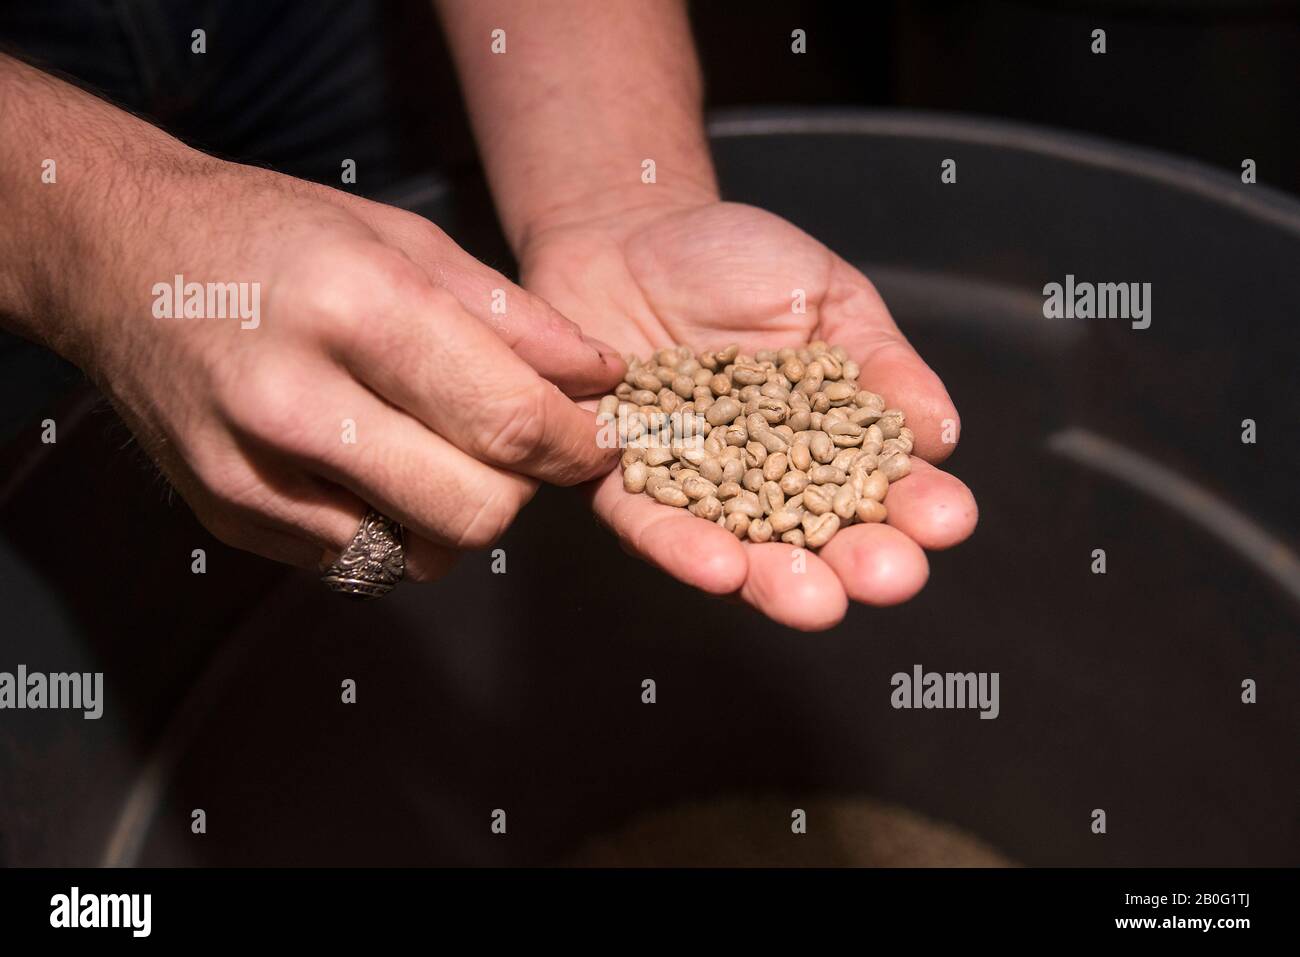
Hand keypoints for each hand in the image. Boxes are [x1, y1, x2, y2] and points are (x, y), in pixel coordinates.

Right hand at [62, 162, 623, 578]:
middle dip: (522, 487)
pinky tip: (372, 466)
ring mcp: (252, 471)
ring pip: (422, 553)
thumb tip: (601, 380)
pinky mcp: (228, 515)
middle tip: (516, 444)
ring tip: (436, 447)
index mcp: (354, 309)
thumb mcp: (403, 239)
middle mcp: (294, 401)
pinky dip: (392, 526)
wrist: (119, 258)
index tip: (596, 442)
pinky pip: (358, 560)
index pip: (508, 420)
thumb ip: (514, 318)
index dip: (576, 446)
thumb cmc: (273, 236)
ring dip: (457, 513)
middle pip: (475, 510)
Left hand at [519, 198, 977, 628]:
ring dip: (777, 583)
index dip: (918, 509)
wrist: (628, 234)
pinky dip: (682, 547)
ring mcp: (693, 490)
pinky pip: (649, 523)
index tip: (949, 521)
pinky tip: (720, 566)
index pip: (880, 487)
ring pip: (738, 554)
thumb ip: (881, 363)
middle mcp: (762, 482)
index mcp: (825, 443)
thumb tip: (942, 434)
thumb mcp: (827, 296)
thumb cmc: (734, 262)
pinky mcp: (620, 484)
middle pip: (817, 542)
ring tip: (815, 602)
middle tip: (889, 578)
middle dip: (857, 566)